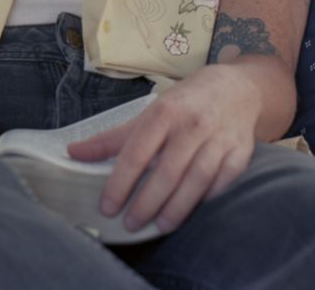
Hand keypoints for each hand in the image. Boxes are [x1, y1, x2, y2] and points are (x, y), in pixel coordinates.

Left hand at [66, 64, 262, 234]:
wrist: (238, 87)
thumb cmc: (186, 102)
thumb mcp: (150, 112)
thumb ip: (114, 138)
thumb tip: (73, 153)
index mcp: (165, 112)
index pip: (137, 152)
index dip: (120, 183)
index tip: (107, 207)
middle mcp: (192, 124)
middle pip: (166, 172)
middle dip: (146, 203)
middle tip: (129, 224)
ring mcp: (219, 138)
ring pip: (196, 180)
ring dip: (176, 209)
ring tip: (158, 227)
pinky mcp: (241, 152)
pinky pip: (224, 181)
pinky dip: (208, 198)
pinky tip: (193, 211)